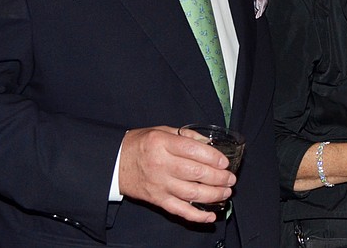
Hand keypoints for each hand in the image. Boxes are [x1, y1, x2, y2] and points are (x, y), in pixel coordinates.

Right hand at [118, 126, 234, 222]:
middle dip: (218, 177)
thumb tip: (210, 144)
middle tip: (230, 178)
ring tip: (226, 192)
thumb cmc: (140, 145)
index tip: (225, 162)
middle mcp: (161, 164)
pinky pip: (179, 210)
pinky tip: (210, 215)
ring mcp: (159, 184)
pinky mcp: (157, 200)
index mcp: (163, 144)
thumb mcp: (162, 131)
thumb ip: (187, 136)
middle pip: (196, 173)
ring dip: (213, 195)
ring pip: (191, 193)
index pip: (193, 151)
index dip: (213, 157)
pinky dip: (197, 215)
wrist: (115, 163)